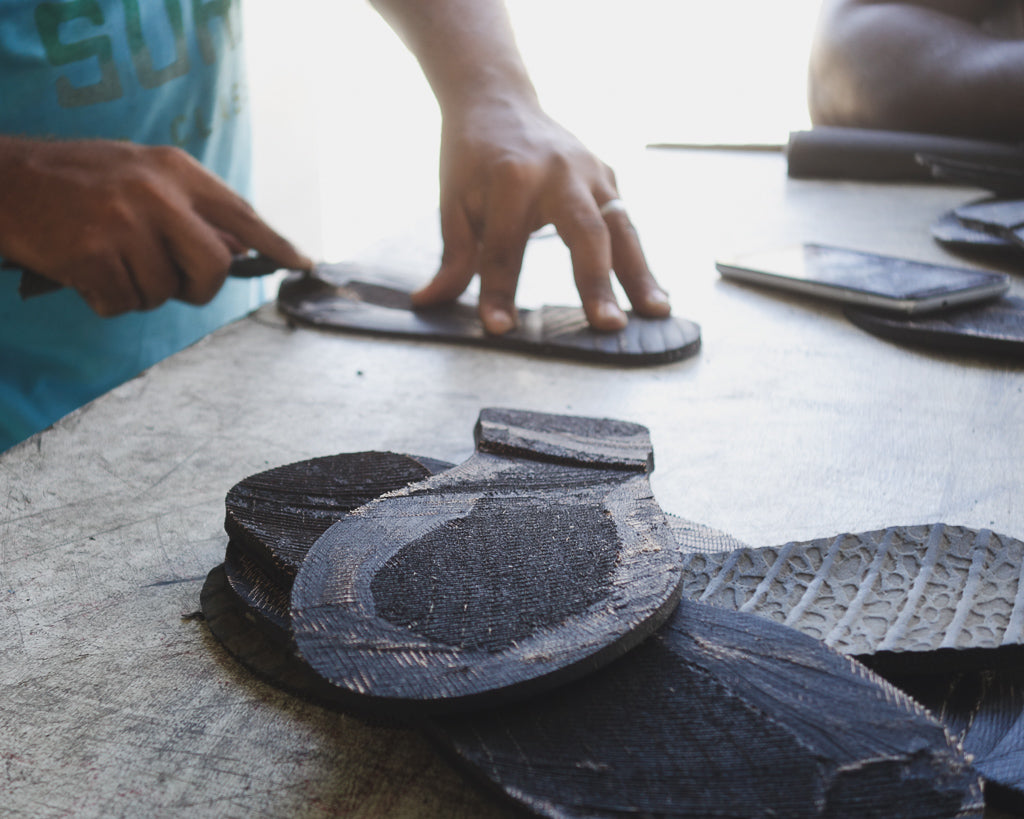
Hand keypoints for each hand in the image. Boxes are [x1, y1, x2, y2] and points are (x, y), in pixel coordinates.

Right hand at [0, 137, 311, 316]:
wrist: (1, 180)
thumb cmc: (76, 184)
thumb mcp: (140, 177)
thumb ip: (190, 210)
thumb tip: (239, 252)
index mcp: (175, 169)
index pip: (242, 212)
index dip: (275, 244)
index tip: (304, 263)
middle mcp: (156, 192)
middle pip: (214, 267)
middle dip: (198, 288)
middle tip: (171, 282)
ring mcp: (124, 222)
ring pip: (163, 293)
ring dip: (139, 292)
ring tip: (108, 260)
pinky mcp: (93, 254)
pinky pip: (123, 304)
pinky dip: (105, 300)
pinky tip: (84, 271)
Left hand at [410, 99, 670, 333]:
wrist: (498, 100)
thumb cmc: (471, 158)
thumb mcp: (453, 203)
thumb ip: (453, 257)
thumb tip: (428, 303)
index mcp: (512, 177)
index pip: (505, 246)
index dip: (499, 290)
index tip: (499, 328)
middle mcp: (560, 172)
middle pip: (584, 232)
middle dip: (596, 282)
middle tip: (608, 326)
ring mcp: (591, 172)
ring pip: (621, 229)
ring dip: (640, 275)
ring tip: (656, 315)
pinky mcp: (608, 177)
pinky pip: (626, 224)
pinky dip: (639, 261)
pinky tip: (650, 297)